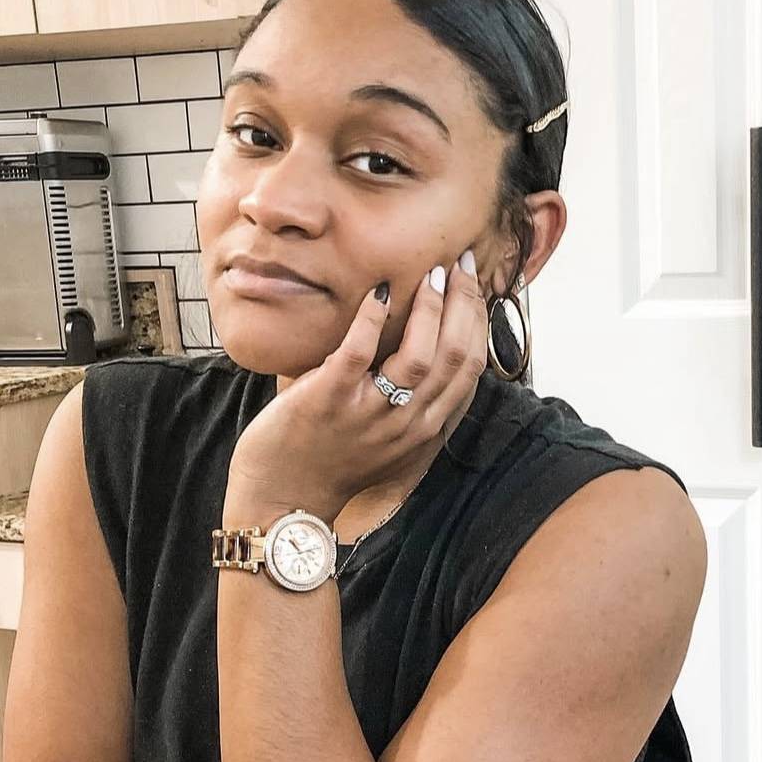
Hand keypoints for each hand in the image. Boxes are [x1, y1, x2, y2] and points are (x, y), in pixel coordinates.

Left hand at [227, 251, 487, 522]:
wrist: (285, 497)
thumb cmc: (334, 459)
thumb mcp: (390, 438)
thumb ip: (415, 403)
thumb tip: (434, 349)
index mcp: (425, 428)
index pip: (469, 368)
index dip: (477, 319)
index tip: (472, 283)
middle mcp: (406, 424)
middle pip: (454, 357)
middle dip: (462, 303)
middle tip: (457, 264)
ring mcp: (369, 414)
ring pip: (418, 358)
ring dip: (428, 309)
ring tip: (428, 275)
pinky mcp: (328, 401)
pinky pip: (359, 354)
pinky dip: (371, 320)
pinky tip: (378, 293)